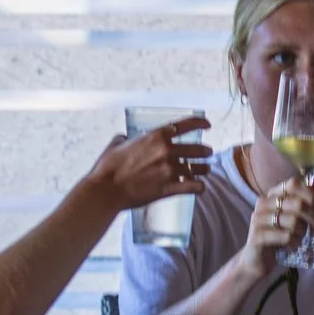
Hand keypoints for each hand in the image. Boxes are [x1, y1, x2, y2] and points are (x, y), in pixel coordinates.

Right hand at [84, 117, 210, 210]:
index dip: (200, 123)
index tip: (208, 125)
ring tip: (205, 170)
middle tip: (207, 153)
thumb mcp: (116, 145)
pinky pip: (193, 187)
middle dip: (205, 151)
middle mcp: (167, 151)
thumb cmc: (107, 168)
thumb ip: (125, 139)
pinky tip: (200, 187)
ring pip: (198, 168)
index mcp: (155, 137)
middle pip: (197, 148)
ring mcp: (170, 171)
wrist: (106, 191)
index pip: (185, 125)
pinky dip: (199, 186)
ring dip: (203, 168)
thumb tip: (125, 139)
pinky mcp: (169, 189)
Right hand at [236, 177, 313, 280]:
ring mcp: (259, 219)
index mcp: (272, 195)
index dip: (310, 194)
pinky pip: (286, 236)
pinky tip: (291, 246)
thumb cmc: (278, 236)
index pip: (293, 184)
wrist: (257, 260)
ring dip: (302, 233)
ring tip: (298, 238)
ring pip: (294, 221)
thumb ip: (304, 201)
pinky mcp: (258, 236)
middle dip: (313, 218)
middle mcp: (263, 203)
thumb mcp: (292, 217)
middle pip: (298, 204)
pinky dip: (294, 243)